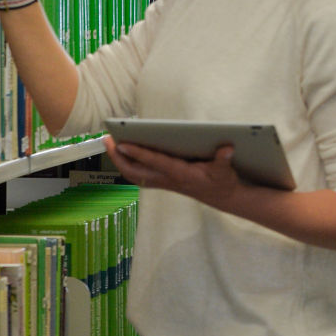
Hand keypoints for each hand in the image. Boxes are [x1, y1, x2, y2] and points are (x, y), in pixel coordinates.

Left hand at [104, 137, 243, 209]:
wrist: (223, 197)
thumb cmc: (222, 181)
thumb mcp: (225, 171)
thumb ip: (224, 160)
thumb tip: (227, 148)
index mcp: (180, 174)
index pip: (155, 162)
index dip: (138, 153)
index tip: (122, 143)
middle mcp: (167, 180)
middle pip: (134, 171)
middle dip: (118, 157)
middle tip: (107, 138)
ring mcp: (163, 182)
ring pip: (133, 173)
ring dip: (120, 159)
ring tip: (110, 142)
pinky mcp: (163, 181)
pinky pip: (139, 173)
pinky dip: (128, 163)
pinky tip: (124, 151)